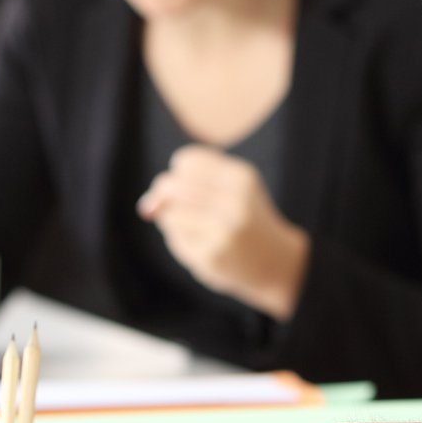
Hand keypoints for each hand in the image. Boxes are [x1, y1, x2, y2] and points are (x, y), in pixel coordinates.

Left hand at [138, 144, 309, 319]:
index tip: (189, 186)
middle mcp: (234, 200)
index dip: (178, 173)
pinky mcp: (211, 254)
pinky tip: (200, 246)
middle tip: (182, 209)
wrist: (274, 262)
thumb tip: (147, 206)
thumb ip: (187, 185)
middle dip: (165, 196)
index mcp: (241, 177)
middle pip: (172, 184)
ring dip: (172, 220)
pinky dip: (179, 240)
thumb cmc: (242, 219)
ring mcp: (223, 229)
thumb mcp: (228, 189)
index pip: (186, 161)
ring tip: (194, 229)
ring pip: (169, 213)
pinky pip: (174, 238)